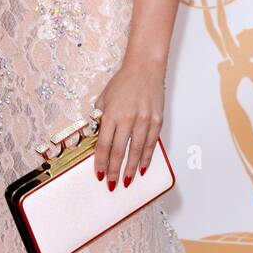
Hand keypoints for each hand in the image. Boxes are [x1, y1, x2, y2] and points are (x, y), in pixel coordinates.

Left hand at [92, 59, 164, 187]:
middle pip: (120, 151)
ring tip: (126, 181)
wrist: (144, 68)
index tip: (99, 173)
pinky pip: (151, 144)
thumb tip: (96, 139)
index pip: (104, 144)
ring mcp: (144, 120)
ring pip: (137, 151)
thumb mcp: (104, 98)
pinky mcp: (156, 121)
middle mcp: (128, 118)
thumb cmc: (122, 83)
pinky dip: (146, 158)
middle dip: (114, 170)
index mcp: (112, 113)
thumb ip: (100, 119)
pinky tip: (142, 168)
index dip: (101, 162)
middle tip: (111, 185)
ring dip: (131, 169)